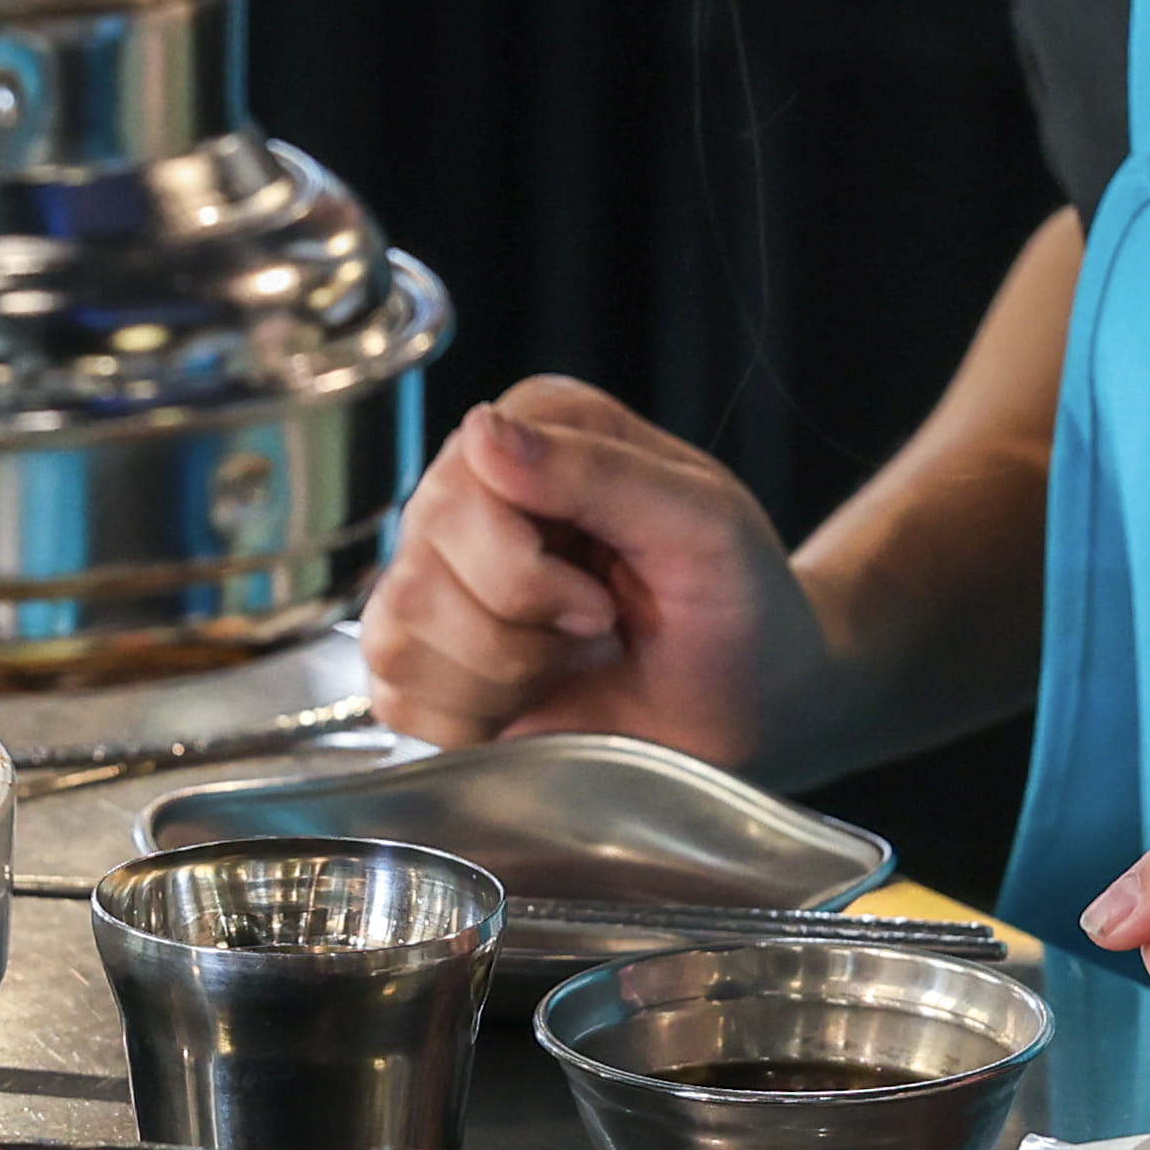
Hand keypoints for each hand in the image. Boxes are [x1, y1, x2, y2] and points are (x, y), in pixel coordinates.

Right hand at [352, 381, 841, 758]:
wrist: (756, 706)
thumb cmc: (742, 606)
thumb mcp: (703, 525)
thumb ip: (598, 472)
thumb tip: (483, 432)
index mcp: (538, 427)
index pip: (458, 490)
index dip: (523, 572)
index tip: (606, 601)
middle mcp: (471, 488)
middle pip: (421, 574)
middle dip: (520, 636)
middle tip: (596, 632)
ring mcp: (437, 571)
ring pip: (398, 638)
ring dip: (499, 680)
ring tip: (565, 662)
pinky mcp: (424, 654)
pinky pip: (394, 696)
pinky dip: (469, 721)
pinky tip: (530, 699)